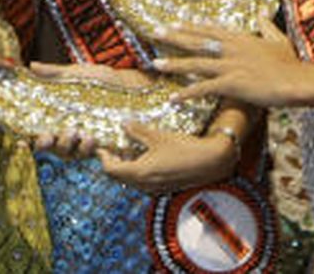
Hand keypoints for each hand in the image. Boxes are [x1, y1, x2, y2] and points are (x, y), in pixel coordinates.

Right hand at [28, 60, 149, 157]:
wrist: (132, 88)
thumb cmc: (104, 80)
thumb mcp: (77, 74)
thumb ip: (54, 73)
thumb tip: (31, 66)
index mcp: (60, 115)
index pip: (39, 131)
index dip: (29, 139)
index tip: (21, 142)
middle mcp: (69, 131)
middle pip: (50, 146)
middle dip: (46, 144)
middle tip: (49, 136)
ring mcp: (85, 140)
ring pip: (68, 154)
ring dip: (67, 146)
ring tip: (76, 133)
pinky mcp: (102, 146)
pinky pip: (89, 155)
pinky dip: (86, 149)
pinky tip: (91, 137)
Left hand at [99, 121, 239, 195]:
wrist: (211, 162)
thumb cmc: (184, 147)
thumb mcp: (157, 136)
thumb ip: (137, 131)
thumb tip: (123, 124)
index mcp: (140, 173)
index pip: (111, 170)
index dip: (103, 157)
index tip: (101, 146)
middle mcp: (146, 185)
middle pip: (119, 178)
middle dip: (112, 163)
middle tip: (112, 147)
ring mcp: (156, 188)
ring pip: (131, 181)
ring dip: (125, 167)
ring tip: (127, 150)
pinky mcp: (165, 187)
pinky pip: (144, 182)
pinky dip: (138, 171)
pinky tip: (144, 157)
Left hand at [150, 13, 311, 107]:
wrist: (297, 81)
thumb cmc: (292, 63)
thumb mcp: (278, 39)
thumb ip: (265, 25)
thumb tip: (260, 11)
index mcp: (240, 38)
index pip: (209, 30)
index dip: (190, 27)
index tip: (175, 22)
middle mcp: (230, 48)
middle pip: (196, 41)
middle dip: (174, 36)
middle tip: (154, 32)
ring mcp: (229, 66)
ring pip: (194, 63)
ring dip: (173, 63)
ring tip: (155, 63)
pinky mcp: (231, 84)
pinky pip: (202, 89)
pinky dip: (185, 94)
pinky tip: (172, 98)